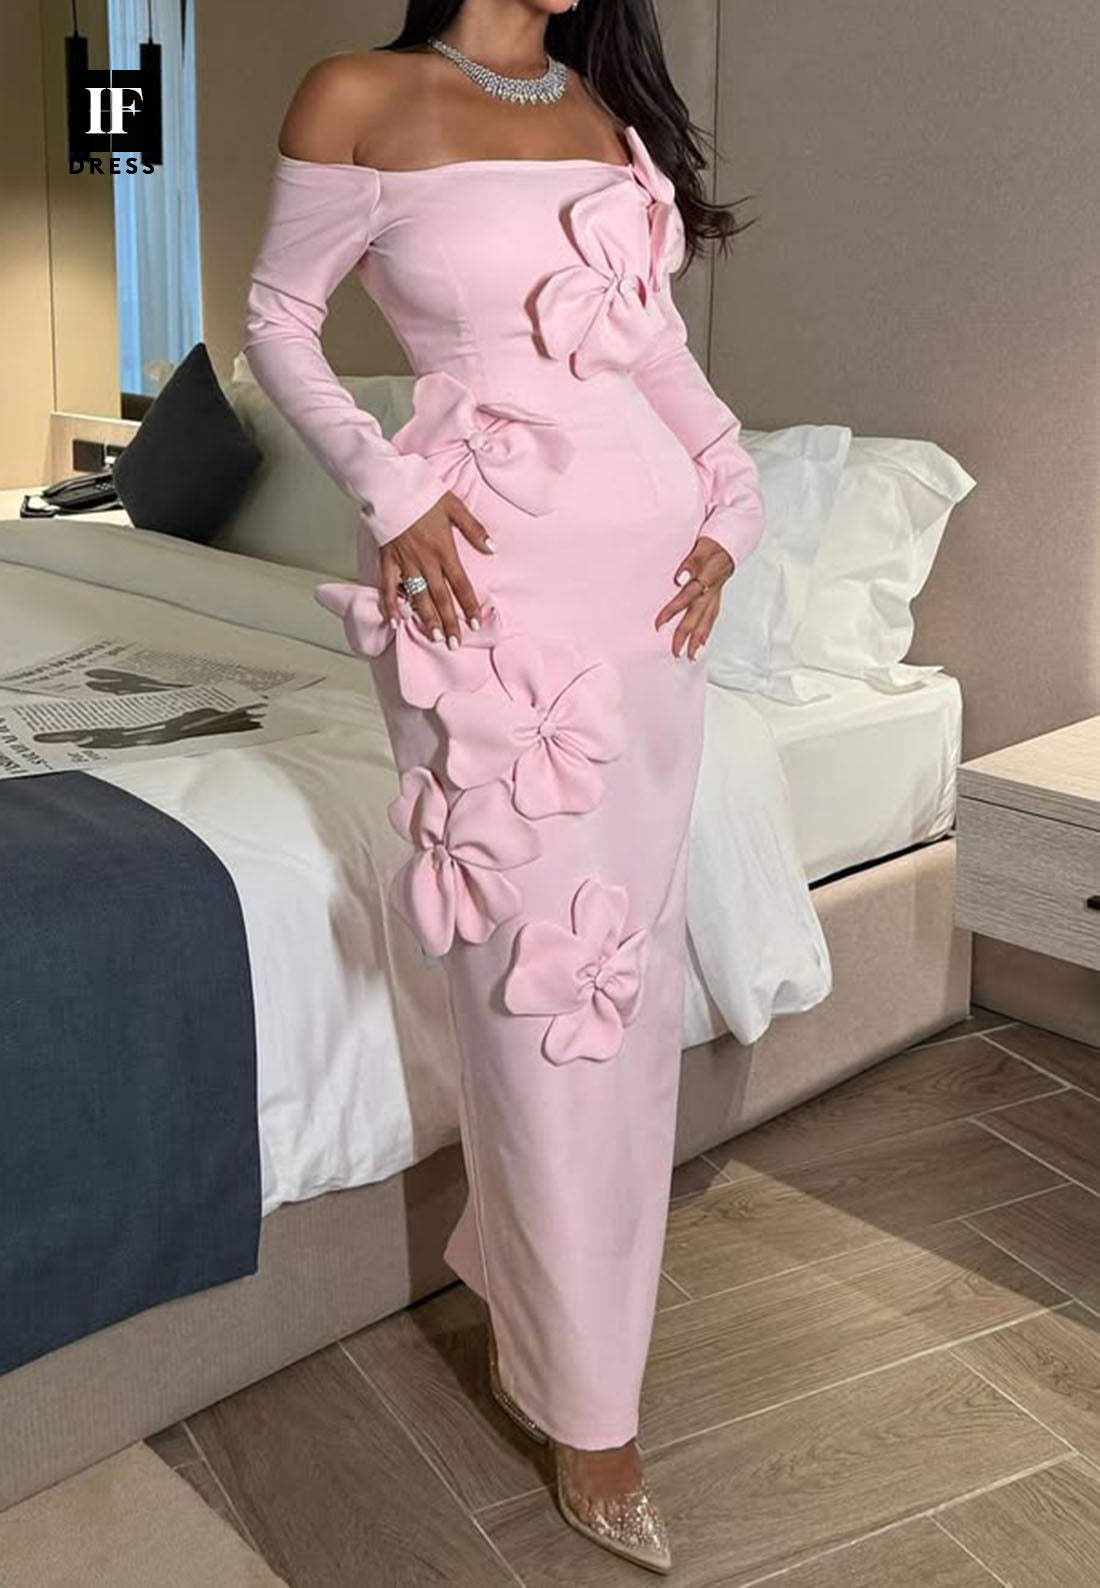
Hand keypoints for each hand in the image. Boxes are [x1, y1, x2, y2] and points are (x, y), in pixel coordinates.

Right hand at [380, 491, 494, 647]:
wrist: (390, 487)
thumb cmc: (424, 494)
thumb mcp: (455, 507)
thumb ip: (475, 530)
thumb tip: (492, 549)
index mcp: (444, 550)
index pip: (461, 585)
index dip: (469, 606)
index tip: (476, 624)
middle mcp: (426, 562)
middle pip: (441, 598)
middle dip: (449, 622)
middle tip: (454, 644)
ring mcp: (405, 563)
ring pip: (418, 597)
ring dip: (426, 619)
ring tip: (434, 637)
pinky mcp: (388, 561)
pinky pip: (388, 588)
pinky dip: (390, 606)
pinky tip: (395, 622)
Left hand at [655, 536, 734, 659]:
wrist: (731, 543)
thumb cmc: (713, 545)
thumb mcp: (701, 548)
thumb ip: (691, 563)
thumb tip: (681, 578)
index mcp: (705, 579)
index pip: (686, 598)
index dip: (672, 611)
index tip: (658, 624)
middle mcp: (711, 592)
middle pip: (697, 616)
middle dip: (685, 635)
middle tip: (675, 652)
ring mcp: (715, 596)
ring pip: (706, 621)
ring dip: (698, 639)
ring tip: (691, 655)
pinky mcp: (716, 597)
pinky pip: (712, 617)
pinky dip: (707, 631)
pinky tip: (702, 642)